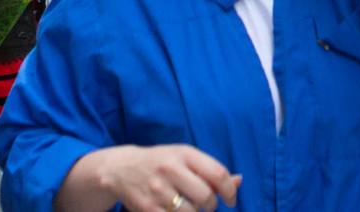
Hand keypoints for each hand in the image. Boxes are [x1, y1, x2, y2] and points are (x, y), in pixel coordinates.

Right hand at [90, 144, 241, 210]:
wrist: (121, 169)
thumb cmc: (161, 163)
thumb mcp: (184, 158)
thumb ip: (210, 170)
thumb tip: (238, 181)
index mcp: (184, 153)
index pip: (217, 173)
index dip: (229, 191)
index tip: (230, 200)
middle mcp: (171, 169)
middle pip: (206, 196)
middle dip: (211, 205)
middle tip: (206, 205)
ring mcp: (158, 189)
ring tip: (189, 208)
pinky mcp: (147, 208)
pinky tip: (175, 211)